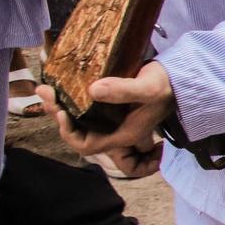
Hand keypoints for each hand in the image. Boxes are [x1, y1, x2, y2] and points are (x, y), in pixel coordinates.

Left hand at [40, 62, 174, 166]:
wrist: (179, 78)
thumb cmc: (167, 86)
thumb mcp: (148, 88)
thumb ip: (123, 90)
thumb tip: (92, 90)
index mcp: (122, 134)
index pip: (87, 146)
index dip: (69, 133)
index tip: (60, 111)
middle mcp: (113, 129)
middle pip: (76, 132)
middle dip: (57, 115)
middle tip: (45, 91)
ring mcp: (110, 118)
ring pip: (77, 120)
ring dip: (59, 106)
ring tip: (47, 87)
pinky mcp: (109, 104)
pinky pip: (83, 108)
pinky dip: (69, 99)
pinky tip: (61, 84)